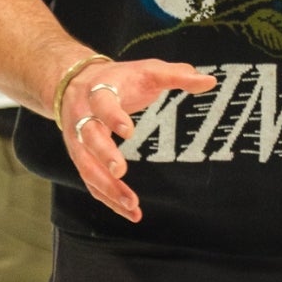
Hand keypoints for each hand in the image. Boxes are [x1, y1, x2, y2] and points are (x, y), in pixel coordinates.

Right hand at [59, 58, 214, 220]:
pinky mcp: (79, 156)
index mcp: (98, 92)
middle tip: (119, 171)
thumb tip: (209, 81)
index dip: (112, 116)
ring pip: (86, 165)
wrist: (72, 82)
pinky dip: (106, 197)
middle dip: (102, 154)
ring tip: (131, 204)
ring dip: (105, 185)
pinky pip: (89, 180)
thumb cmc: (117, 79)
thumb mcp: (146, 70)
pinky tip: (128, 211)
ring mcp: (77, 139)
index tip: (128, 131)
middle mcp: (82, 117)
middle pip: (88, 137)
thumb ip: (176, 75)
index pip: (102, 103)